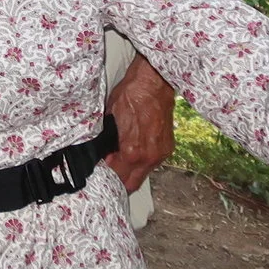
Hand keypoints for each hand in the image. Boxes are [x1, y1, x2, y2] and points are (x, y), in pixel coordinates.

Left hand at [104, 55, 175, 191]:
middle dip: (119, 181)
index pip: (117, 177)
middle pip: (131, 184)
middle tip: (109, 173)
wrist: (153, 84)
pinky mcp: (167, 148)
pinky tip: (134, 151)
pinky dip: (142, 162)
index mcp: (132, 151)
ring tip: (120, 160)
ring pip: (142, 175)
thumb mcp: (108, 118)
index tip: (100, 170)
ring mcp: (160, 154)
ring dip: (131, 172)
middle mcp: (149, 157)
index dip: (106, 175)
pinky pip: (152, 164)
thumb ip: (106, 141)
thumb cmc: (131, 96)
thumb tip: (102, 153)